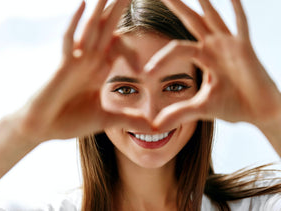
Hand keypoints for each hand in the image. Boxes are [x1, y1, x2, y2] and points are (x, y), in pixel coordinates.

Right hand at [11, 0, 150, 142]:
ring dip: (101, 9)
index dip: (130, 42)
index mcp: (99, 71)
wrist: (42, 129)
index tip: (141, 39)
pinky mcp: (63, 66)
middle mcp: (89, 61)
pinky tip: (83, 4)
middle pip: (106, 30)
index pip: (117, 47)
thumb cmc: (69, 122)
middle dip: (118, 10)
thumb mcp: (106, 120)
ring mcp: (75, 61)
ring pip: (91, 29)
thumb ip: (129, 120)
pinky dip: (75, 23)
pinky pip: (69, 40)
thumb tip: (154, 128)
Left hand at [145, 0, 280, 128]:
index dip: (160, 60)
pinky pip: (241, 25)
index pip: (175, 49)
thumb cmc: (233, 107)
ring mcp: (229, 45)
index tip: (146, 74)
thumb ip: (178, 113)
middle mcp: (214, 46)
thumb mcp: (200, 108)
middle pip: (190, 21)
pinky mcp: (245, 48)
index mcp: (202, 57)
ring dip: (202, 2)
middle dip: (177, 6)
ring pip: (212, 17)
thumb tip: (154, 126)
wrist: (259, 113)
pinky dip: (236, 10)